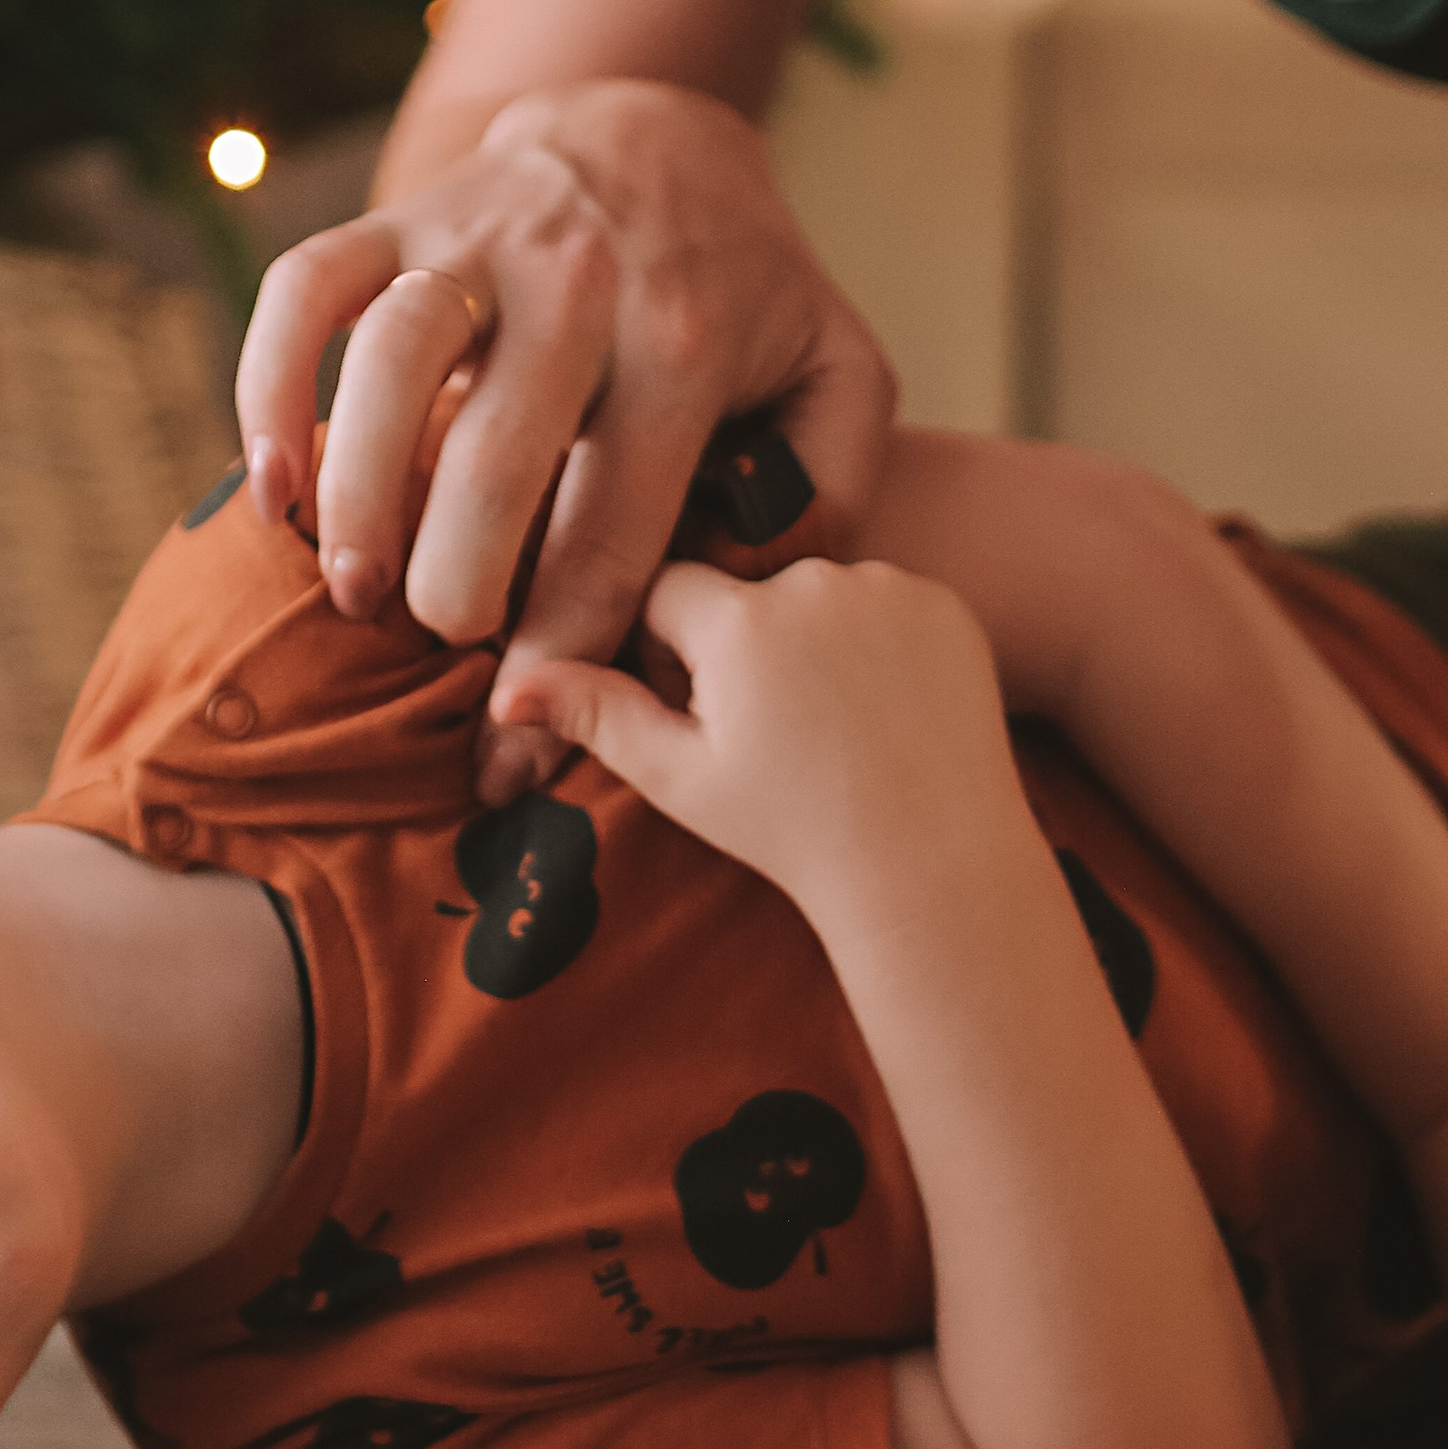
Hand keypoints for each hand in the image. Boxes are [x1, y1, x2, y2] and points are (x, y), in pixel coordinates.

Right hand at [233, 82, 894, 792]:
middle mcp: (580, 285)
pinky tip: (272, 486)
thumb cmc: (743, 289)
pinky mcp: (401, 213)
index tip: (517, 746)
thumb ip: (830, 488)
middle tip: (445, 644)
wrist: (658, 135)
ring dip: (358, 485)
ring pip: (392, 356)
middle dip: (460, 575)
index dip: (564, 648)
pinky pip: (309, 287)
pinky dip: (268, 380)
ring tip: (350, 588)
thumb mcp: (841, 373)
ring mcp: (480, 240)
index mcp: (686, 345)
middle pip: (500, 450)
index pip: (618, 526)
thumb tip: (748, 597)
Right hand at [548, 553, 1012, 920]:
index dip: (671, 649)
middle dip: (743, 640)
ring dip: (811, 635)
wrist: (934, 867)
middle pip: (745, 588)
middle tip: (775, 729)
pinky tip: (885, 706)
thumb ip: (595, 714)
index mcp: (738, 619)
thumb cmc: (793, 833)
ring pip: (816, 591)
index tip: (701, 709)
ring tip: (835, 722)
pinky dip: (879, 639)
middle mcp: (812, 581)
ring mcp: (887, 588)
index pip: (667, 590)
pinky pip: (886, 600)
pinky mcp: (944, 604)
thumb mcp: (680, 779)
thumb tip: (505, 686)